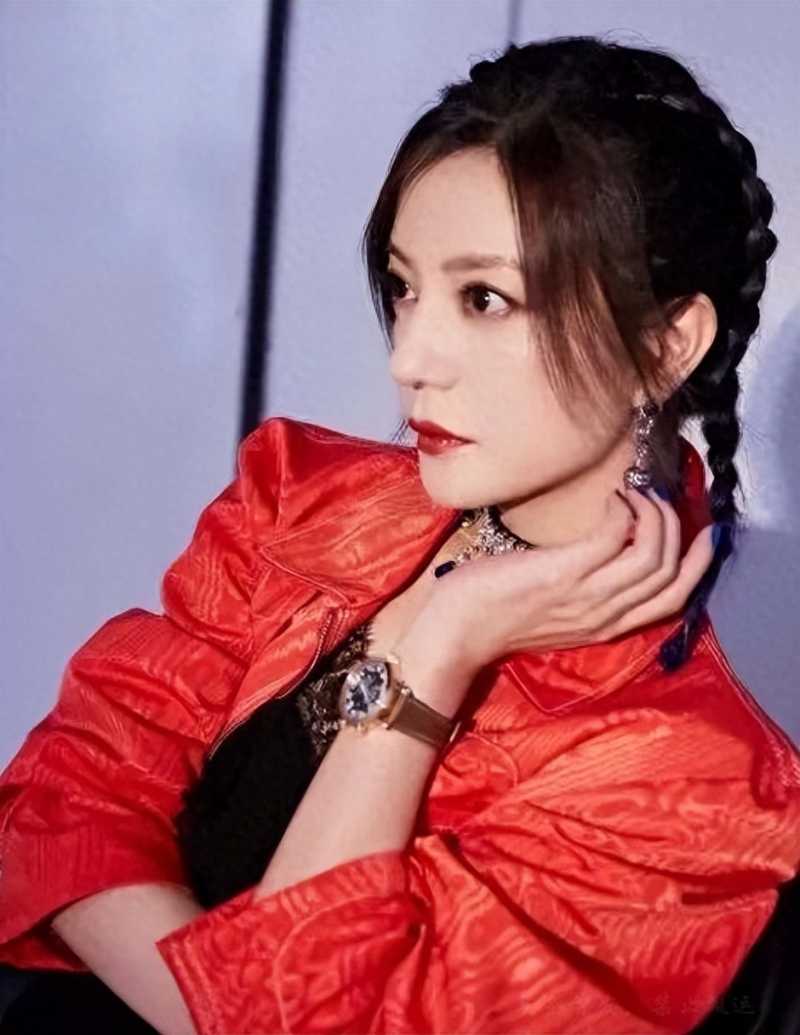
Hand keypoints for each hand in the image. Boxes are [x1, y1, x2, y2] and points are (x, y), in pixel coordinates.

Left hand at [394, 486, 715, 692]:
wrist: (455, 631)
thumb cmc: (495, 609)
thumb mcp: (555, 605)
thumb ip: (585, 585)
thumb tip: (607, 542)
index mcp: (607, 625)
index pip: (675, 600)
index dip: (698, 564)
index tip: (705, 531)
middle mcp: (605, 614)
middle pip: (670, 574)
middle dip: (677, 527)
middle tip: (657, 497)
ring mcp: (587, 595)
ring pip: (653, 555)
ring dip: (654, 514)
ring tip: (634, 494)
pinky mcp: (565, 573)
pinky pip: (618, 535)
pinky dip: (624, 509)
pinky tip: (611, 498)